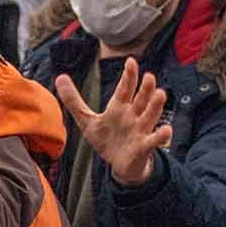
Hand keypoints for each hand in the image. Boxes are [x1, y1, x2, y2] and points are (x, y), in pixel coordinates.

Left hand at [55, 58, 171, 186]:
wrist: (118, 165)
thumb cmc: (106, 139)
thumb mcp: (87, 120)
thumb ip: (74, 101)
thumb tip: (59, 77)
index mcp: (119, 107)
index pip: (125, 88)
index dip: (128, 76)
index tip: (130, 61)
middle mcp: (133, 115)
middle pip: (140, 99)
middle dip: (145, 88)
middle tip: (149, 76)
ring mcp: (140, 130)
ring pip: (150, 115)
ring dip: (155, 105)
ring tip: (161, 94)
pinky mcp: (144, 146)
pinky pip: (154, 140)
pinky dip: (160, 135)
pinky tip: (166, 130)